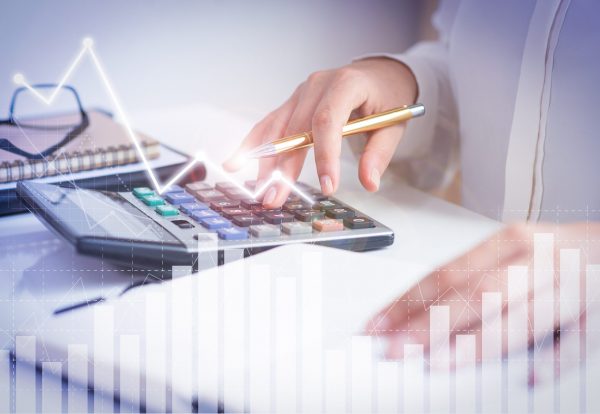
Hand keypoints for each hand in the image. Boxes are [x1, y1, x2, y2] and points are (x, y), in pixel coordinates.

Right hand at [223, 58, 416, 206]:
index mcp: (345, 84)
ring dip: (265, 161)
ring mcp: (301, 93)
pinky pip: (269, 124)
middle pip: (295, 128)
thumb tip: (368, 183)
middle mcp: (317, 85)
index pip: (328, 120)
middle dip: (284, 167)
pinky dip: (253, 144)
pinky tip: (236, 162)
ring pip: (277, 128)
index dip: (325, 155)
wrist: (378, 74)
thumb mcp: (393, 123)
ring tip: (259, 190)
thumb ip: (379, 153)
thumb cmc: (386, 96)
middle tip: (276, 197)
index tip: (327, 185)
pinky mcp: (292, 103)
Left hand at [366, 222, 599, 364]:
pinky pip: (578, 340)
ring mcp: (569, 286)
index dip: (407, 301)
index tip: (377, 325)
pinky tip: (531, 375)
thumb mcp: (510, 255)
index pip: (445, 275)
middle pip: (473, 296)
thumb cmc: (552, 255)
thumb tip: (416, 313)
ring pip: (519, 318)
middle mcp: (534, 261)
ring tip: (439, 362)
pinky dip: (556, 358)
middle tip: (394, 350)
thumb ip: (471, 281)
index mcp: (507, 244)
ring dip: (475, 343)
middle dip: (428, 325)